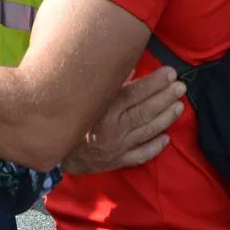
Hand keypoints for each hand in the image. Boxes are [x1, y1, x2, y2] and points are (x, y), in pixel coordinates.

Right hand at [62, 68, 184, 174]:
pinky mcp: (116, 161)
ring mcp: (116, 147)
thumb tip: (127, 68)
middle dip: (165, 98)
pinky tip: (167, 139)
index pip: (134, 94)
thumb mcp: (80, 98)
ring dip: (165, 118)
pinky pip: (140, 155)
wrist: (48, 152)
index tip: (170, 73)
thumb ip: (105, 84)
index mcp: (103, 111)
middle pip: (145, 111)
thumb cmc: (62, 118)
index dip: (154, 83)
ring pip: (147, 131)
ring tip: (179, 106)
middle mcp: (112, 129)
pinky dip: (154, 148)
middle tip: (181, 87)